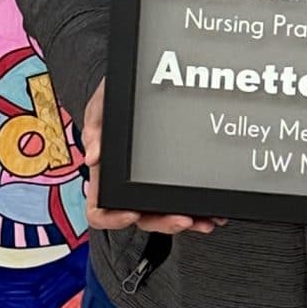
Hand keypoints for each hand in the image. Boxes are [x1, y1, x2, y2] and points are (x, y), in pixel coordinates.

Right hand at [81, 82, 224, 236]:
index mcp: (106, 177)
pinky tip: (213, 209)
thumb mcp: (101, 106)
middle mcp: (128, 187)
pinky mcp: (172, 180)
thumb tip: (94, 156)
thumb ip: (95, 128)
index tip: (132, 213)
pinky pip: (183, 202)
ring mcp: (151, 186)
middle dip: (164, 222)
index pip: (100, 210)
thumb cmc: (115, 98)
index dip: (114, 219)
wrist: (139, 84)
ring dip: (187, 221)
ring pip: (165, 215)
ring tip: (205, 219)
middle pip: (141, 218)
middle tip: (182, 218)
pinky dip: (199, 209)